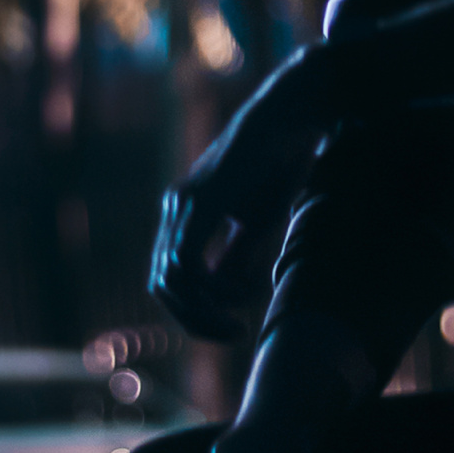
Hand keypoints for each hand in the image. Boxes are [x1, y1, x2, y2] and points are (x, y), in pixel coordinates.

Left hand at [149, 46, 336, 339]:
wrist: (290, 120)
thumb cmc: (279, 165)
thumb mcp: (255, 222)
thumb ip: (233, 257)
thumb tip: (218, 295)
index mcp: (185, 215)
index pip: (171, 278)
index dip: (195, 311)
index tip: (233, 325)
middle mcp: (176, 209)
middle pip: (163, 285)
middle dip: (194, 319)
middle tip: (232, 333)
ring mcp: (184, 204)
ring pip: (171, 278)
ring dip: (204, 309)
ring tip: (240, 316)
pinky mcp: (201, 202)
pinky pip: (188, 261)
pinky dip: (212, 289)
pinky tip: (246, 292)